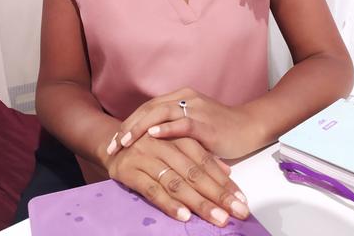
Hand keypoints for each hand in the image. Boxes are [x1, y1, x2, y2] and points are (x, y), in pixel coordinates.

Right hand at [105, 133, 249, 226]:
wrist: (112, 141)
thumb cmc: (150, 146)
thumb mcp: (176, 145)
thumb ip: (199, 156)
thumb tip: (227, 173)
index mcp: (177, 135)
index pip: (205, 160)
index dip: (223, 181)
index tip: (242, 199)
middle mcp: (163, 144)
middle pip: (194, 172)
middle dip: (218, 195)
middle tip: (237, 212)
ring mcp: (146, 157)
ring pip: (176, 182)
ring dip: (199, 202)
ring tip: (217, 218)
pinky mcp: (129, 170)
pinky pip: (152, 189)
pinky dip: (168, 203)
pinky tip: (184, 215)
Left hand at [114, 88, 254, 158]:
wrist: (249, 127)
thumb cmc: (221, 129)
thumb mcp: (193, 125)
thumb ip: (173, 127)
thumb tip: (149, 141)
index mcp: (180, 97)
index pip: (148, 108)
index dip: (129, 122)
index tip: (114, 140)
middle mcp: (185, 98)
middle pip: (149, 109)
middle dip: (128, 127)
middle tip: (112, 144)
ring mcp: (196, 109)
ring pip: (161, 113)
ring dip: (140, 128)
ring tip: (124, 141)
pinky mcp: (207, 123)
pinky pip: (183, 123)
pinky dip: (166, 128)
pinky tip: (152, 135)